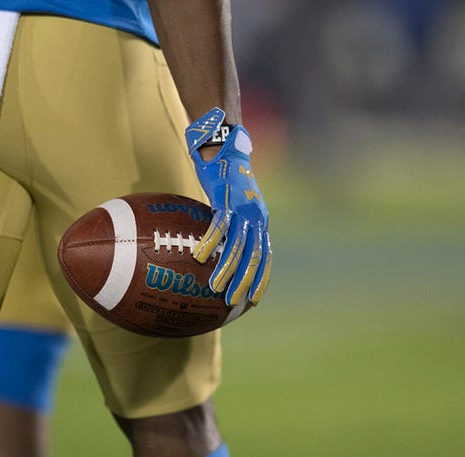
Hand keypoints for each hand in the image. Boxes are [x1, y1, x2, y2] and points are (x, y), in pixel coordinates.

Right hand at [186, 108, 271, 305]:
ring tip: (216, 286)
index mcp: (260, 221)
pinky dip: (210, 242)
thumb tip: (219, 247)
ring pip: (238, 246)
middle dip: (245, 280)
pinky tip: (200, 256)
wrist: (225, 149)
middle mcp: (256, 218)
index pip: (265, 256)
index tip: (253, 299)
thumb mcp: (235, 205)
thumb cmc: (226, 178)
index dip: (261, 278)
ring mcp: (243, 209)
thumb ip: (232, 225)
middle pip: (254, 256)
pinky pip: (219, 226)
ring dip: (227, 268)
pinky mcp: (227, 200)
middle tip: (234, 300)